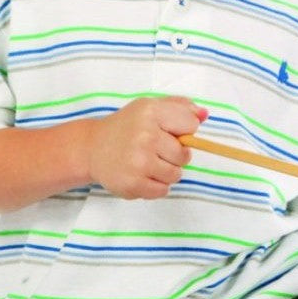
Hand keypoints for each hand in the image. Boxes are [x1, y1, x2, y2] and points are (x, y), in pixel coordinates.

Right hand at [86, 96, 206, 198]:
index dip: (185, 131)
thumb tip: (205, 115)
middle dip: (175, 155)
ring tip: (148, 163)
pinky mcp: (133, 184)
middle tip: (157, 150)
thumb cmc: (128, 126)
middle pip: (185, 155)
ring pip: (175, 175)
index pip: (191, 126)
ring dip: (166, 172)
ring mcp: (139, 162)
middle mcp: (145, 136)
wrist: (92, 147)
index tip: (170, 132)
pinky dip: (155, 186)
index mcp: (151, 112)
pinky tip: (142, 175)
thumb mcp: (151, 107)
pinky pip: (162, 191)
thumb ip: (180, 107)